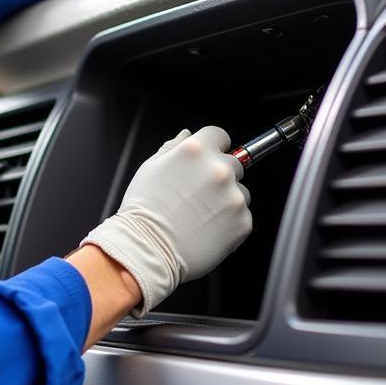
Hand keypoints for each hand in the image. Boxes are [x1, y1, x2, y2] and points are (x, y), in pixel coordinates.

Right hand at [79, 127, 251, 315]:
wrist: (147, 250)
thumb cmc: (143, 211)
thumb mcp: (150, 168)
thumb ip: (173, 147)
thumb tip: (186, 134)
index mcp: (195, 150)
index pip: (219, 135)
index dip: (212, 148)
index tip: (207, 160)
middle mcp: (219, 170)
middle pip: (234, 163)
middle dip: (219, 175)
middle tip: (197, 195)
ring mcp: (233, 197)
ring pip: (240, 192)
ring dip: (226, 200)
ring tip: (200, 216)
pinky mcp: (242, 222)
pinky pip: (242, 217)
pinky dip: (228, 223)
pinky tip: (206, 229)